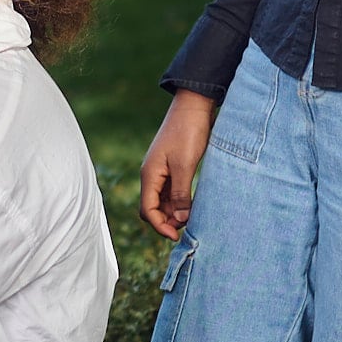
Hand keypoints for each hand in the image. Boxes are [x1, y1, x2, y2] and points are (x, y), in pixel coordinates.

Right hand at [139, 90, 215, 240]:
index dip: (160, 226)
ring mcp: (162, 170)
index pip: (147, 210)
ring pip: (162, 201)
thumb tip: (178, 219)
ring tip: (191, 219)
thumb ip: (180, 194)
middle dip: (165, 221)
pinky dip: (179, 201)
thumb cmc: (188, 132)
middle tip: (186, 229)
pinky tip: (192, 206)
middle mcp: (152, 174)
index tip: (178, 236)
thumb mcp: (185, 165)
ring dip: (173, 212)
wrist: (194, 105)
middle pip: (152, 208)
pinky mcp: (173, 166)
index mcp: (149, 175)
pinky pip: (171, 191)